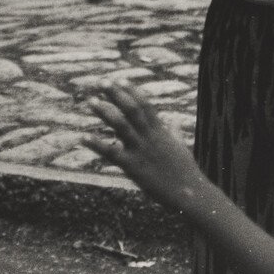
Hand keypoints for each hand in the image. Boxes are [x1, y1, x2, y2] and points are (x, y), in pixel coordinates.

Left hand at [85, 85, 209, 211]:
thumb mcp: (180, 146)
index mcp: (160, 131)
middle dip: (117, 95)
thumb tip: (173, 120)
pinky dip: (97, 145)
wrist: (190, 193)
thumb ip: (174, 131)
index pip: (145, 105)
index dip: (132, 91)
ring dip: (105, 112)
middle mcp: (150, 137)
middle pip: (132, 109)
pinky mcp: (133, 167)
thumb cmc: (185, 171)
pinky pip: (112, 153)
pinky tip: (83, 137)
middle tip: (102, 82)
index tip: (120, 79)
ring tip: (90, 101)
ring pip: (121, 126)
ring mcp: (141, 150)